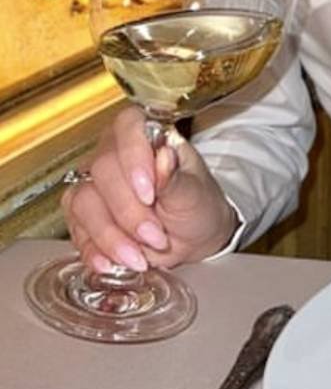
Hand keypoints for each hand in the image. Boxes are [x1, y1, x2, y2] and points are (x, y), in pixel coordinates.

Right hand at [62, 105, 238, 273]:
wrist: (192, 236)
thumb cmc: (197, 204)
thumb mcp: (195, 193)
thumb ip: (176, 177)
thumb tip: (164, 156)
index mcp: (146, 135)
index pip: (128, 125)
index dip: (133, 157)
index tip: (150, 193)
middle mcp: (115, 154)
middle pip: (102, 170)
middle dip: (129, 211)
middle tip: (155, 235)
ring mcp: (95, 184)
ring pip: (83, 202)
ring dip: (111, 236)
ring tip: (140, 257)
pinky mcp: (83, 216)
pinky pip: (76, 230)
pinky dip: (95, 250)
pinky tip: (113, 263)